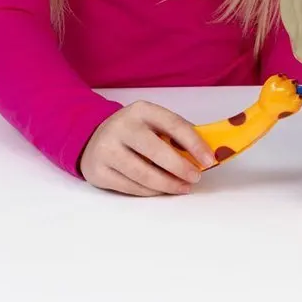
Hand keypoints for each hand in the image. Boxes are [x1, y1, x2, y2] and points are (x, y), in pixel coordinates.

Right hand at [79, 101, 216, 195]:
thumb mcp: (152, 122)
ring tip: (183, 187)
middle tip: (196, 178)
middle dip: (180, 168)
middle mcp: (122, 127)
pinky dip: (151, 191)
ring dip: (168, 184)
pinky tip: (162, 190)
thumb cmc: (133, 131)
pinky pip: (131, 187)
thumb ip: (175, 133)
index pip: (173, 124)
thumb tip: (204, 152)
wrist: (92, 138)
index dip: (194, 143)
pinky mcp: (98, 172)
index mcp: (141, 110)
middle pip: (156, 151)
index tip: (209, 159)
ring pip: (143, 174)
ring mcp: (107, 150)